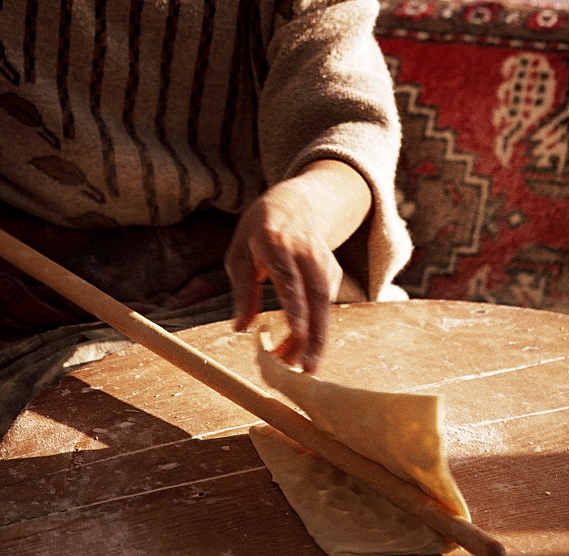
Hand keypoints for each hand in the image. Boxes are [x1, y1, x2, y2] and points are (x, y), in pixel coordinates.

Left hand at [224, 159, 371, 372]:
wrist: (299, 203)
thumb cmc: (260, 230)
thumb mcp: (240, 252)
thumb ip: (242, 288)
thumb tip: (240, 328)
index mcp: (275, 242)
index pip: (288, 276)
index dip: (295, 305)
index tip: (297, 332)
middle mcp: (305, 252)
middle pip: (317, 296)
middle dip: (316, 335)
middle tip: (308, 370)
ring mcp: (323, 262)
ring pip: (324, 306)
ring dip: (313, 340)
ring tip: (297, 369)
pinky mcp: (332, 274)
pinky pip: (323, 307)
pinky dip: (313, 331)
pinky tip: (298, 349)